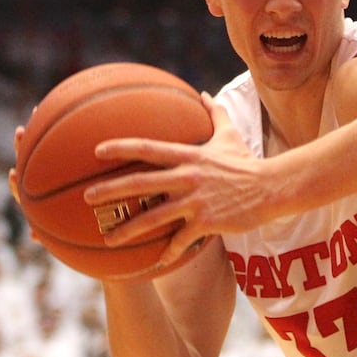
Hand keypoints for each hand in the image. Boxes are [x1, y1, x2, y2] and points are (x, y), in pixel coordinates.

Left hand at [85, 94, 282, 268]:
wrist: (270, 187)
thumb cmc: (246, 161)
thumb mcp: (230, 134)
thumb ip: (215, 112)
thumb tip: (203, 93)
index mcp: (189, 156)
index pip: (149, 148)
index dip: (122, 148)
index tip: (97, 150)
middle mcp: (187, 178)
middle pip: (141, 183)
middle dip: (111, 190)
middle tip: (86, 197)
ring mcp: (195, 201)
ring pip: (153, 217)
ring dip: (128, 229)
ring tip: (108, 239)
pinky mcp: (206, 222)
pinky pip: (180, 240)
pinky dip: (167, 253)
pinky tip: (155, 263)